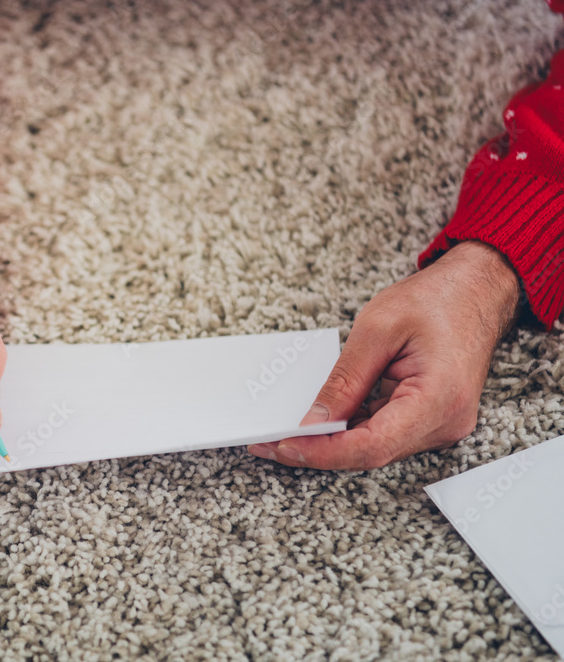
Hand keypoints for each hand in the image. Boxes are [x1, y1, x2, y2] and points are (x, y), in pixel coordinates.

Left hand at [248, 241, 520, 469]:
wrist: (477, 290)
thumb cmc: (436, 300)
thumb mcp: (378, 330)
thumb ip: (345, 380)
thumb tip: (314, 421)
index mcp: (439, 399)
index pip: (372, 445)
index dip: (324, 451)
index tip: (284, 446)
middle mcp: (446, 422)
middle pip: (370, 453)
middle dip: (316, 450)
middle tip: (267, 443)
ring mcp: (440, 424)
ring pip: (373, 447)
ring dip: (328, 442)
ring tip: (282, 432)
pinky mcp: (429, 419)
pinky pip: (382, 433)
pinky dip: (347, 429)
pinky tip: (316, 421)